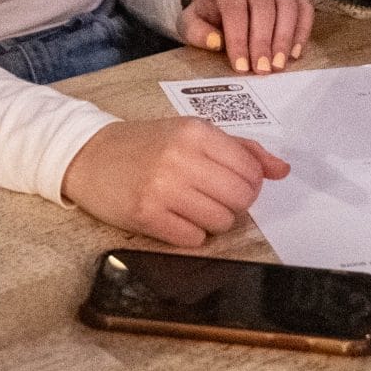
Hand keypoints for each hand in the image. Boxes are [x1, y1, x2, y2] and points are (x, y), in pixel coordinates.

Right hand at [62, 119, 290, 247]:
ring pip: (222, 221)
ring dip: (213, 221)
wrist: (88, 156)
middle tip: (211, 198)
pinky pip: (194, 238)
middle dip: (233, 204)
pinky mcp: (147, 216)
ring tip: (191, 208)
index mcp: (196, 132)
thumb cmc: (145, 145)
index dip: (248, 184)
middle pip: (241, 198)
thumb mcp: (191, 133)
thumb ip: (240, 149)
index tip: (230, 183)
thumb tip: (282, 170)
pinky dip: (190, 234)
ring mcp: (163, 188)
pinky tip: (174, 219)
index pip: (251, 170)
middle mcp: (181, 157)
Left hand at [182, 0, 313, 73]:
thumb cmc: (207, 13)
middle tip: (262, 69)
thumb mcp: (191, 22)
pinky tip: (295, 52)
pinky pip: (304, 6)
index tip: (241, 66)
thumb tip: (216, 42)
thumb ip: (196, 32)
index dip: (239, 38)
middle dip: (263, 41)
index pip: (235, 7)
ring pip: (287, 5)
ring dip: (285, 37)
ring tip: (278, 65)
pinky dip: (303, 29)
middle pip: (264, 6)